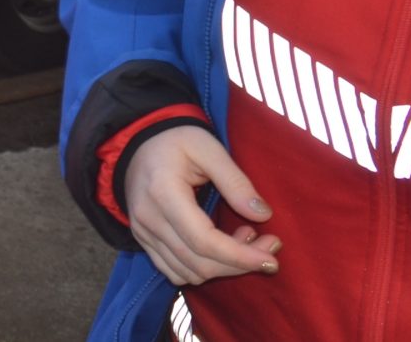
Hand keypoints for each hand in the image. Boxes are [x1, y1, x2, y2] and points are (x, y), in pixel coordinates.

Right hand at [123, 125, 280, 285]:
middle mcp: (148, 219)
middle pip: (199, 263)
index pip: (204, 241)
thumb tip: (263, 215)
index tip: (271, 259)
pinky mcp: (143, 239)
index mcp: (163, 192)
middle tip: (268, 246)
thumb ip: (235, 181)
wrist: (140, 139)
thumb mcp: (209, 148)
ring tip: (245, 241)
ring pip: (189, 272)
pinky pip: (174, 272)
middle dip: (240, 264)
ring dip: (224, 268)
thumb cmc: (177, 139)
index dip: (240, 256)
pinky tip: (221, 250)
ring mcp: (143, 232)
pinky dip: (203, 269)